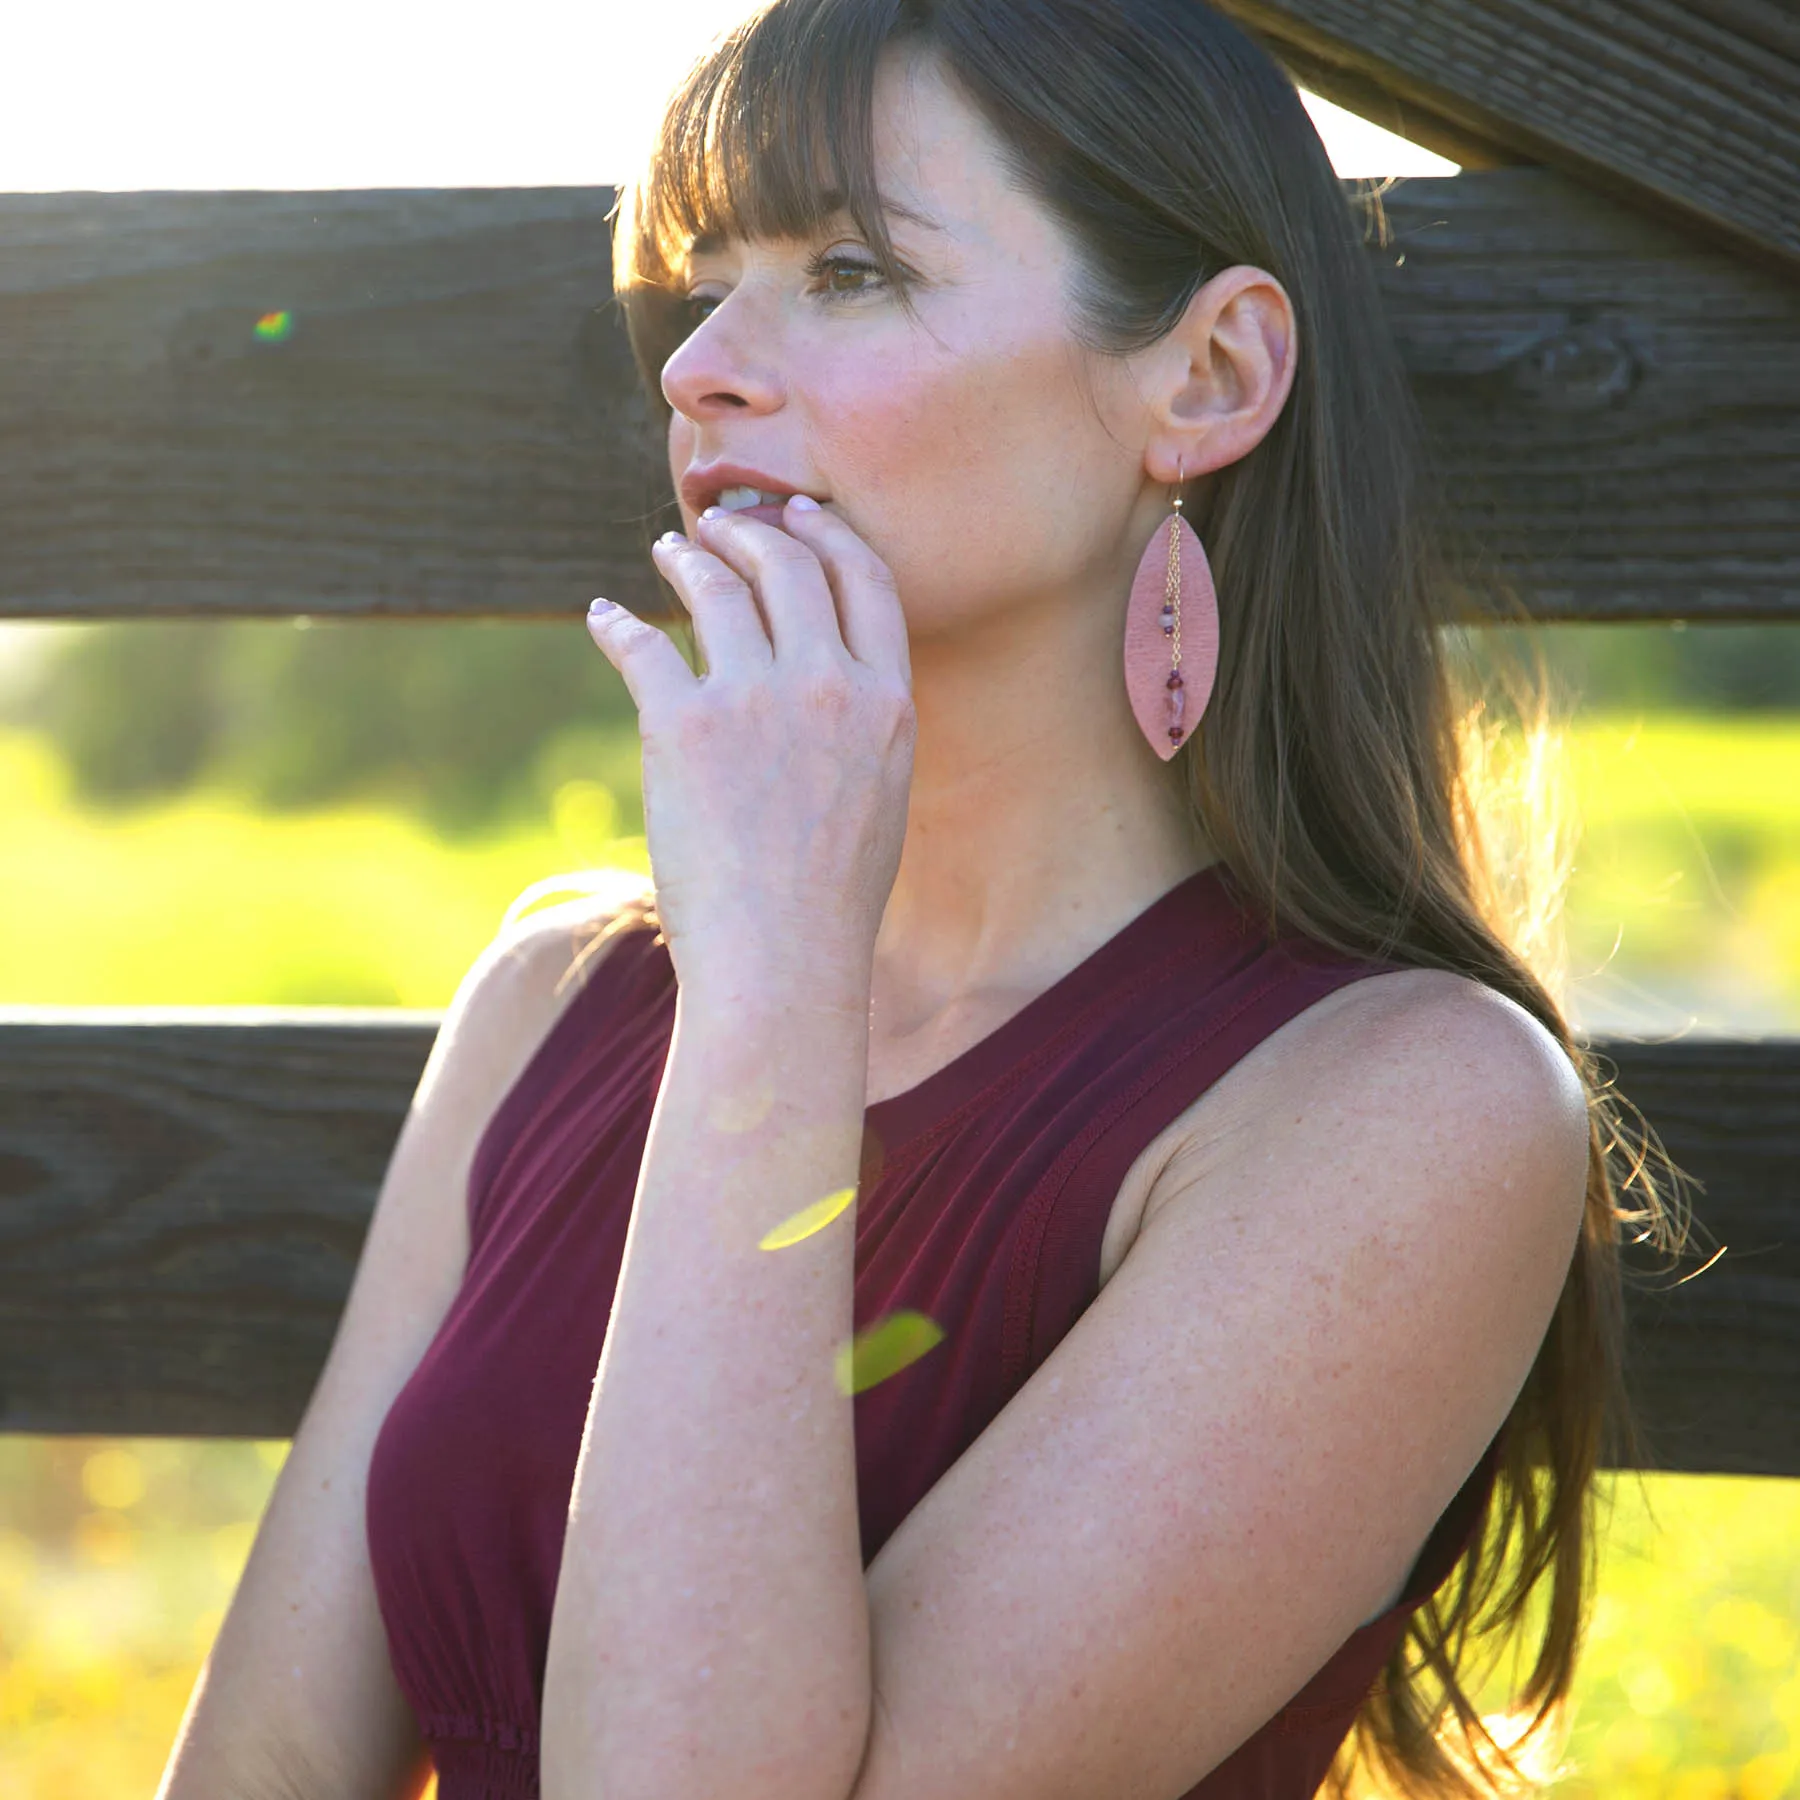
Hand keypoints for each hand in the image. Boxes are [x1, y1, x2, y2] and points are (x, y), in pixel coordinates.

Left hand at [585, 499, 914, 995]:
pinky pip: (641, 645)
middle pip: (791, 563)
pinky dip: (616, 624)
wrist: (781, 960)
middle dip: (752, 531)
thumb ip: (863, 725)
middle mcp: (828, 685)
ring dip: (688, 559)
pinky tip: (605, 617)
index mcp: (888, 703)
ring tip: (669, 553)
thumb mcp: (881, 798)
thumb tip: (824, 681)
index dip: (831, 535)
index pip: (867, 581)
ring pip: (717, 587)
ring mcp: (754, 698)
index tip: (802, 515)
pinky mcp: (682, 724)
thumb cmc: (829, 900)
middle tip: (722, 529)